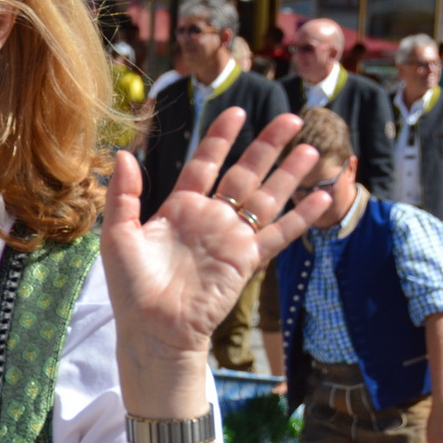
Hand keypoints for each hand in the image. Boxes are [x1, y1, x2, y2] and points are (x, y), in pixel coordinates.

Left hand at [101, 109, 331, 368]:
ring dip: (290, 174)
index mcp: (180, 209)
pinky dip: (302, 216)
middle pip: (245, 173)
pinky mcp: (247, 259)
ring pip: (267, 197)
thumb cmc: (131, 287)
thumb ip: (125, 194)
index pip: (205, 164)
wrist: (152, 328)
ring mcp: (231, 238)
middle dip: (268, 146)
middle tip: (292, 120)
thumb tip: (125, 153)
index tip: (236, 113)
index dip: (220, 139)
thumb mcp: (119, 234)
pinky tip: (324, 196)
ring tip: (312, 148)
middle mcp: (210, 219)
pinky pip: (280, 233)